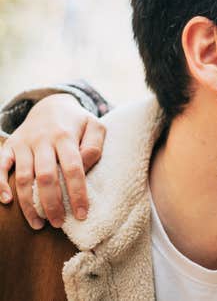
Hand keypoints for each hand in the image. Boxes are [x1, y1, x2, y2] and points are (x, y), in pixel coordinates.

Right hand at [0, 94, 104, 228]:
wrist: (51, 104)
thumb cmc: (77, 122)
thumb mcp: (95, 127)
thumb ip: (94, 146)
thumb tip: (85, 167)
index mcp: (65, 137)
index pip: (73, 169)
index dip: (77, 193)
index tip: (81, 214)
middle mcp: (42, 140)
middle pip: (46, 177)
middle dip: (51, 204)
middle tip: (58, 223)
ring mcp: (24, 144)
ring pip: (22, 177)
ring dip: (28, 203)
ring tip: (38, 223)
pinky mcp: (10, 146)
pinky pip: (0, 165)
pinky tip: (6, 201)